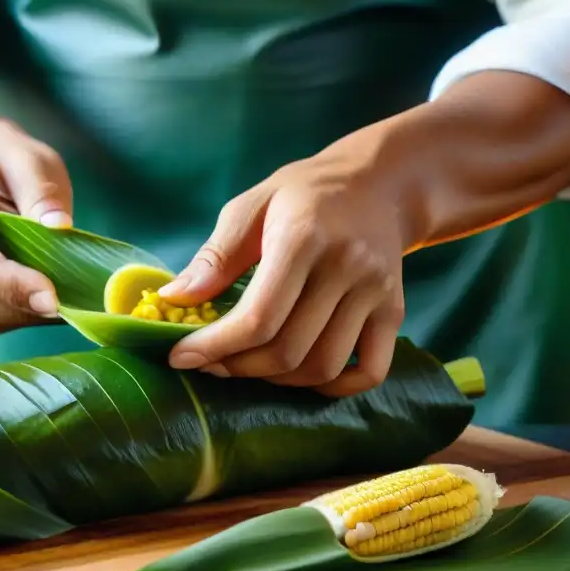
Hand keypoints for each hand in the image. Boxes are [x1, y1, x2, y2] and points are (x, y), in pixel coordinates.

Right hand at [0, 118, 73, 336]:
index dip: (9, 285)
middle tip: (76, 300)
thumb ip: (43, 192)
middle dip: (24, 306)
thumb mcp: (30, 162)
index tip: (56, 299)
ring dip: (21, 315)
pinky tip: (32, 296)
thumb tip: (60, 228)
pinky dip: (10, 317)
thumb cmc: (5, 167)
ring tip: (57, 293)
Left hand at [160, 119, 416, 396]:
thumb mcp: (251, 206)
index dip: (214, 347)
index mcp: (304, 237)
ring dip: (277, 380)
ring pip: (323, 368)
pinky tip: (299, 373)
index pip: (258, 317)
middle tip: (212, 361)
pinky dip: (332, 387)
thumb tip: (174, 298)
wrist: (378, 183)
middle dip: (238, 367)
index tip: (180, 357)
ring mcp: (376, 293)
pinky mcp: (394, 312)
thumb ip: (214, 256)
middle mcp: (347, 267)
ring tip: (249, 363)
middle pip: (288, 350)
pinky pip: (369, 372)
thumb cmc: (303, 194)